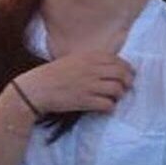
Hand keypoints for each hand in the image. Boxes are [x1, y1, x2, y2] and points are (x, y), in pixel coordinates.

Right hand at [15, 52, 133, 115]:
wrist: (37, 88)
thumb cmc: (53, 74)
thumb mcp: (73, 60)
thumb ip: (90, 61)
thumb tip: (109, 65)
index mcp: (89, 57)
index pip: (117, 60)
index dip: (127, 68)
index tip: (128, 74)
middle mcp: (92, 69)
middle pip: (121, 74)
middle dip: (128, 81)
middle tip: (125, 87)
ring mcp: (89, 85)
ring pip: (117, 89)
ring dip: (119, 95)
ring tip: (115, 98)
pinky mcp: (85, 101)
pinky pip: (108, 104)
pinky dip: (110, 107)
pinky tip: (106, 107)